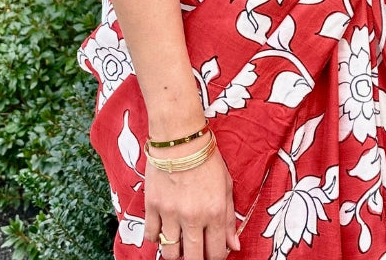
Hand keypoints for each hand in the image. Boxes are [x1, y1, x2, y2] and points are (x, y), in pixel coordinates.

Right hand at [144, 137, 239, 259]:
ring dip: (176, 252)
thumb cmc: (206, 159)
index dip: (216, 256)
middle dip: (197, 259)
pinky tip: (164, 227)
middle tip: (196, 249)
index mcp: (215, 212)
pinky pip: (151, 236)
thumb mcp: (226, 186)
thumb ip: (230, 219)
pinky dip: (156, 237)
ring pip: (170, 253)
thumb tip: (234, 247)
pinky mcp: (152, 206)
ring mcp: (170, 213)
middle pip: (194, 259)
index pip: (217, 253)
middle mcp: (193, 217)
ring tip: (180, 240)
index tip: (213, 250)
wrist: (180, 138)